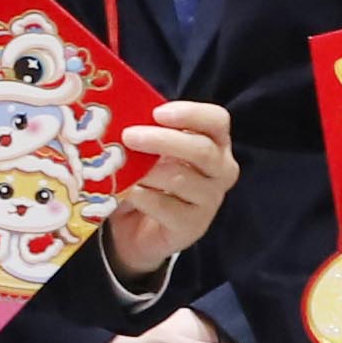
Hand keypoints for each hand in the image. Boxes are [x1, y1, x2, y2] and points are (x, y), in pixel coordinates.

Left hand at [97, 93, 238, 280]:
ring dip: (147, 171)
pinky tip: (126, 193)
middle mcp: (221, 170)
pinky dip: (142, 197)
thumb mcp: (148, 150)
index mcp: (215, 142)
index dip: (191, 114)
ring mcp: (210, 200)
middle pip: (202, 150)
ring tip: (122, 169)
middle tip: (129, 136)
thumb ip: (146, 131)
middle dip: (163, 140)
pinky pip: (166, 207)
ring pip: (181, 179)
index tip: (157, 113)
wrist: (138, 229)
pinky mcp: (193, 226)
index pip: (217, 120)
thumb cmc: (148, 178)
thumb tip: (120, 114)